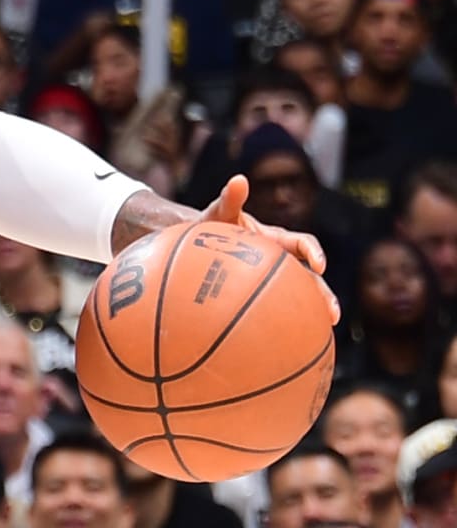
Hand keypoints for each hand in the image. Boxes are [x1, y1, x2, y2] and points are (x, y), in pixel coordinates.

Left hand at [199, 175, 338, 323]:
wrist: (195, 247)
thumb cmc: (209, 227)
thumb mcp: (218, 213)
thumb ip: (229, 199)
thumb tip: (238, 180)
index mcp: (275, 240)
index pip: (301, 243)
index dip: (313, 253)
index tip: (319, 266)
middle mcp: (279, 261)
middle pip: (308, 278)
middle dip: (323, 295)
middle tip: (332, 314)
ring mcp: (270, 281)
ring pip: (297, 298)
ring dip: (310, 314)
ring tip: (321, 335)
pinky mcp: (259, 297)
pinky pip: (274, 311)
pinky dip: (280, 326)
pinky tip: (282, 347)